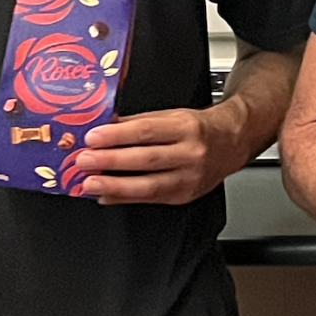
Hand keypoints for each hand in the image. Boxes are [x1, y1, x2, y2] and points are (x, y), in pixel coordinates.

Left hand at [69, 104, 250, 204]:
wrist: (232, 143)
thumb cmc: (198, 128)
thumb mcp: (172, 116)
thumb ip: (139, 123)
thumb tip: (105, 128)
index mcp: (187, 127)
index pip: (147, 131)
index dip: (117, 135)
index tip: (93, 138)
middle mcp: (191, 153)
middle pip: (146, 159)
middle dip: (111, 161)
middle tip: (84, 161)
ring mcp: (189, 177)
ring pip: (148, 185)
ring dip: (114, 185)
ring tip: (90, 183)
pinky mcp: (184, 195)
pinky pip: (150, 199)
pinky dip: (125, 198)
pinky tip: (106, 195)